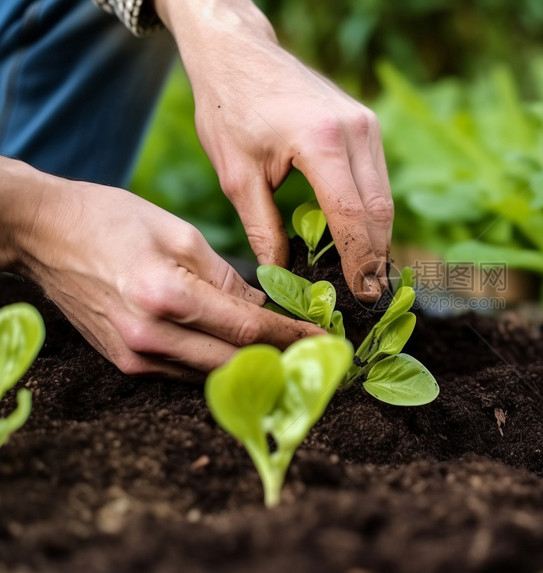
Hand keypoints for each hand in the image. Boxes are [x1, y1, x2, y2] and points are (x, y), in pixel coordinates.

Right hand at [2, 160, 323, 377]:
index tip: (323, 339)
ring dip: (250, 368)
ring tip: (286, 356)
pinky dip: (214, 364)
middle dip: (279, 360)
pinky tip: (238, 354)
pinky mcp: (124, 363)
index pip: (247, 329)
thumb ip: (226, 277)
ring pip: (210, 374)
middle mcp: (150, 337)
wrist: (43, 233)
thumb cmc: (111, 220)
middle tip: (314, 355)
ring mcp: (134, 357)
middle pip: (233, 362)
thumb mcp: (179, 234)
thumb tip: (263, 308)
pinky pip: (184, 372)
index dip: (291, 336)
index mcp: (168, 296)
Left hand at [156, 0, 392, 302]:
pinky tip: (358, 236)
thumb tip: (282, 275)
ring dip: (377, 237)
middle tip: (366, 294)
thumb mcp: (236, 175)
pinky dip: (371, 212)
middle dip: (375, 257)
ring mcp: (365, 124)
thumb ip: (263, 228)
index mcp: (320, 141)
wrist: (238, 52)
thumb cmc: (229, 107)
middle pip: (379, 211)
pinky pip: (377, 179)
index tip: (360, 295)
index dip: (358, 261)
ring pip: (384, 197)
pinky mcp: (366, 123)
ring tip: (364, 273)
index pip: (351, 217)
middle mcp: (354, 130)